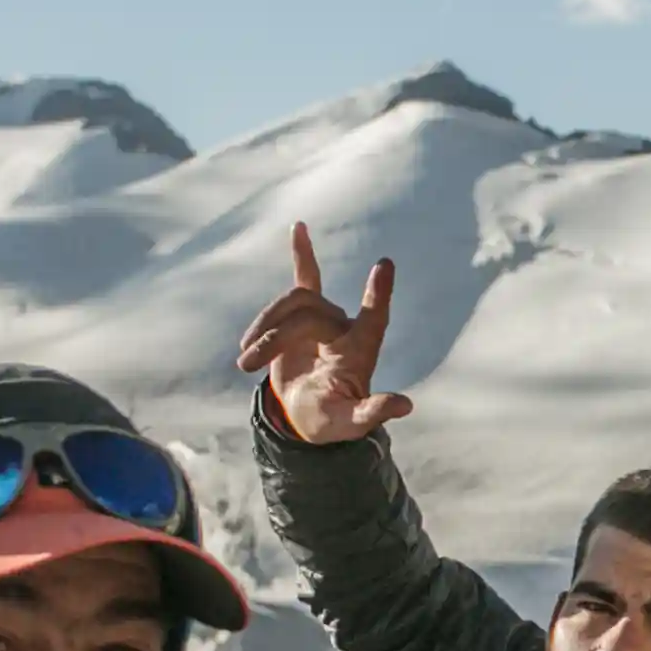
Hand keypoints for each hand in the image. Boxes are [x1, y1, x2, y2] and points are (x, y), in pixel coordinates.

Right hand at [237, 221, 411, 441]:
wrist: (305, 414)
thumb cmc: (332, 420)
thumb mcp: (350, 423)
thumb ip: (373, 413)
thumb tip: (405, 406)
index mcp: (362, 350)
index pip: (375, 318)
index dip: (379, 295)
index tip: (384, 265)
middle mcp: (345, 328)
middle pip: (308, 314)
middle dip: (274, 337)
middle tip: (247, 365)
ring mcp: (324, 318)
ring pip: (292, 303)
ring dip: (264, 327)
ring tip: (245, 359)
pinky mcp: (302, 315)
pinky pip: (306, 277)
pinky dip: (302, 253)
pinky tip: (299, 226)